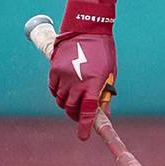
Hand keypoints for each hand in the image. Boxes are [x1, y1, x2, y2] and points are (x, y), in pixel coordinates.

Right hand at [48, 0, 117, 137]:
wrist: (87, 29)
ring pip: (62, 101)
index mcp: (94, 83)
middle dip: (76, 116)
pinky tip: (66, 92)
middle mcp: (77, 82)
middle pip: (72, 108)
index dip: (85, 126)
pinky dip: (59, 94)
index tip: (83, 137)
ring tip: (75, 101)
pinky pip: (54, 90)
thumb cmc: (103, 51)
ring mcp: (63, 76)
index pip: (88, 110)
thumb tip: (103, 113)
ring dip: (68, 105)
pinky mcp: (54, 71)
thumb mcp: (110, 72)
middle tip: (81, 117)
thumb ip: (105, 94)